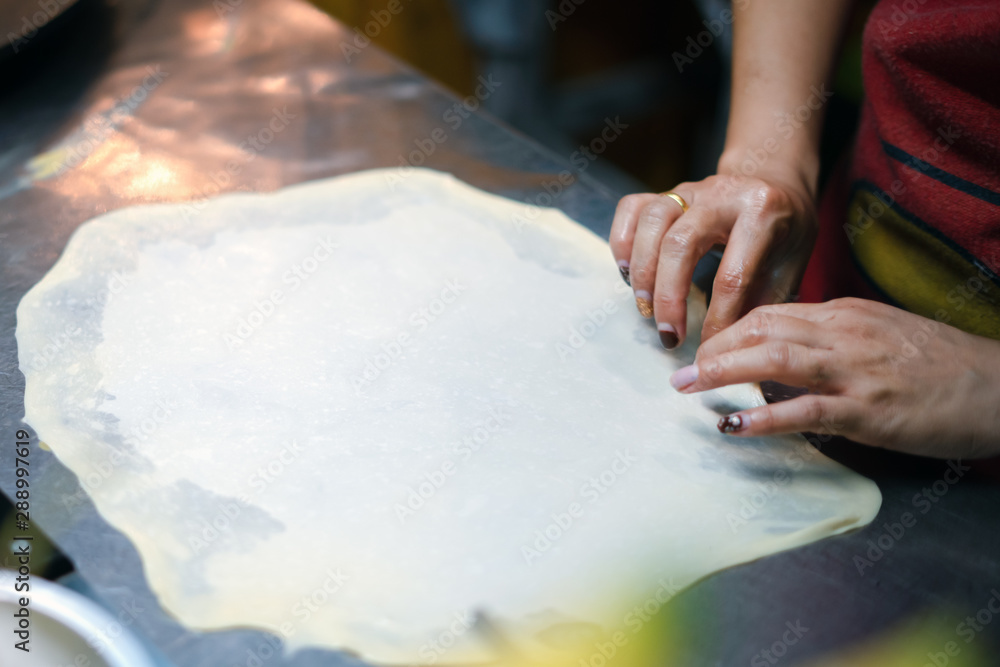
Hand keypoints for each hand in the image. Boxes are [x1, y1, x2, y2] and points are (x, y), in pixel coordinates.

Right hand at [608, 173, 816, 349]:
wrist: (775, 182)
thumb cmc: (786, 231)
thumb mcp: (791, 265)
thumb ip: (763, 301)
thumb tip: (730, 347)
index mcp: (763, 212)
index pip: (733, 275)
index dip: (718, 319)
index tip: (709, 350)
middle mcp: (723, 193)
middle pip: (680, 243)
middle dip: (669, 296)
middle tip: (668, 335)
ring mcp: (690, 189)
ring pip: (652, 221)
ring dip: (642, 271)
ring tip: (645, 309)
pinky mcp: (666, 192)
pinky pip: (631, 208)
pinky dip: (621, 241)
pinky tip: (627, 274)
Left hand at [668, 298, 999, 458]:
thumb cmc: (939, 365)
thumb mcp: (879, 335)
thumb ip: (831, 339)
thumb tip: (780, 354)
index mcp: (844, 314)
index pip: (769, 311)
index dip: (727, 329)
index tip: (701, 347)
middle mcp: (843, 333)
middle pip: (761, 328)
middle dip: (713, 347)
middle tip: (680, 369)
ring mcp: (855, 370)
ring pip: (774, 358)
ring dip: (723, 372)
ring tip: (687, 387)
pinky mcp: (869, 409)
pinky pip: (806, 409)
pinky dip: (764, 415)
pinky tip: (733, 422)